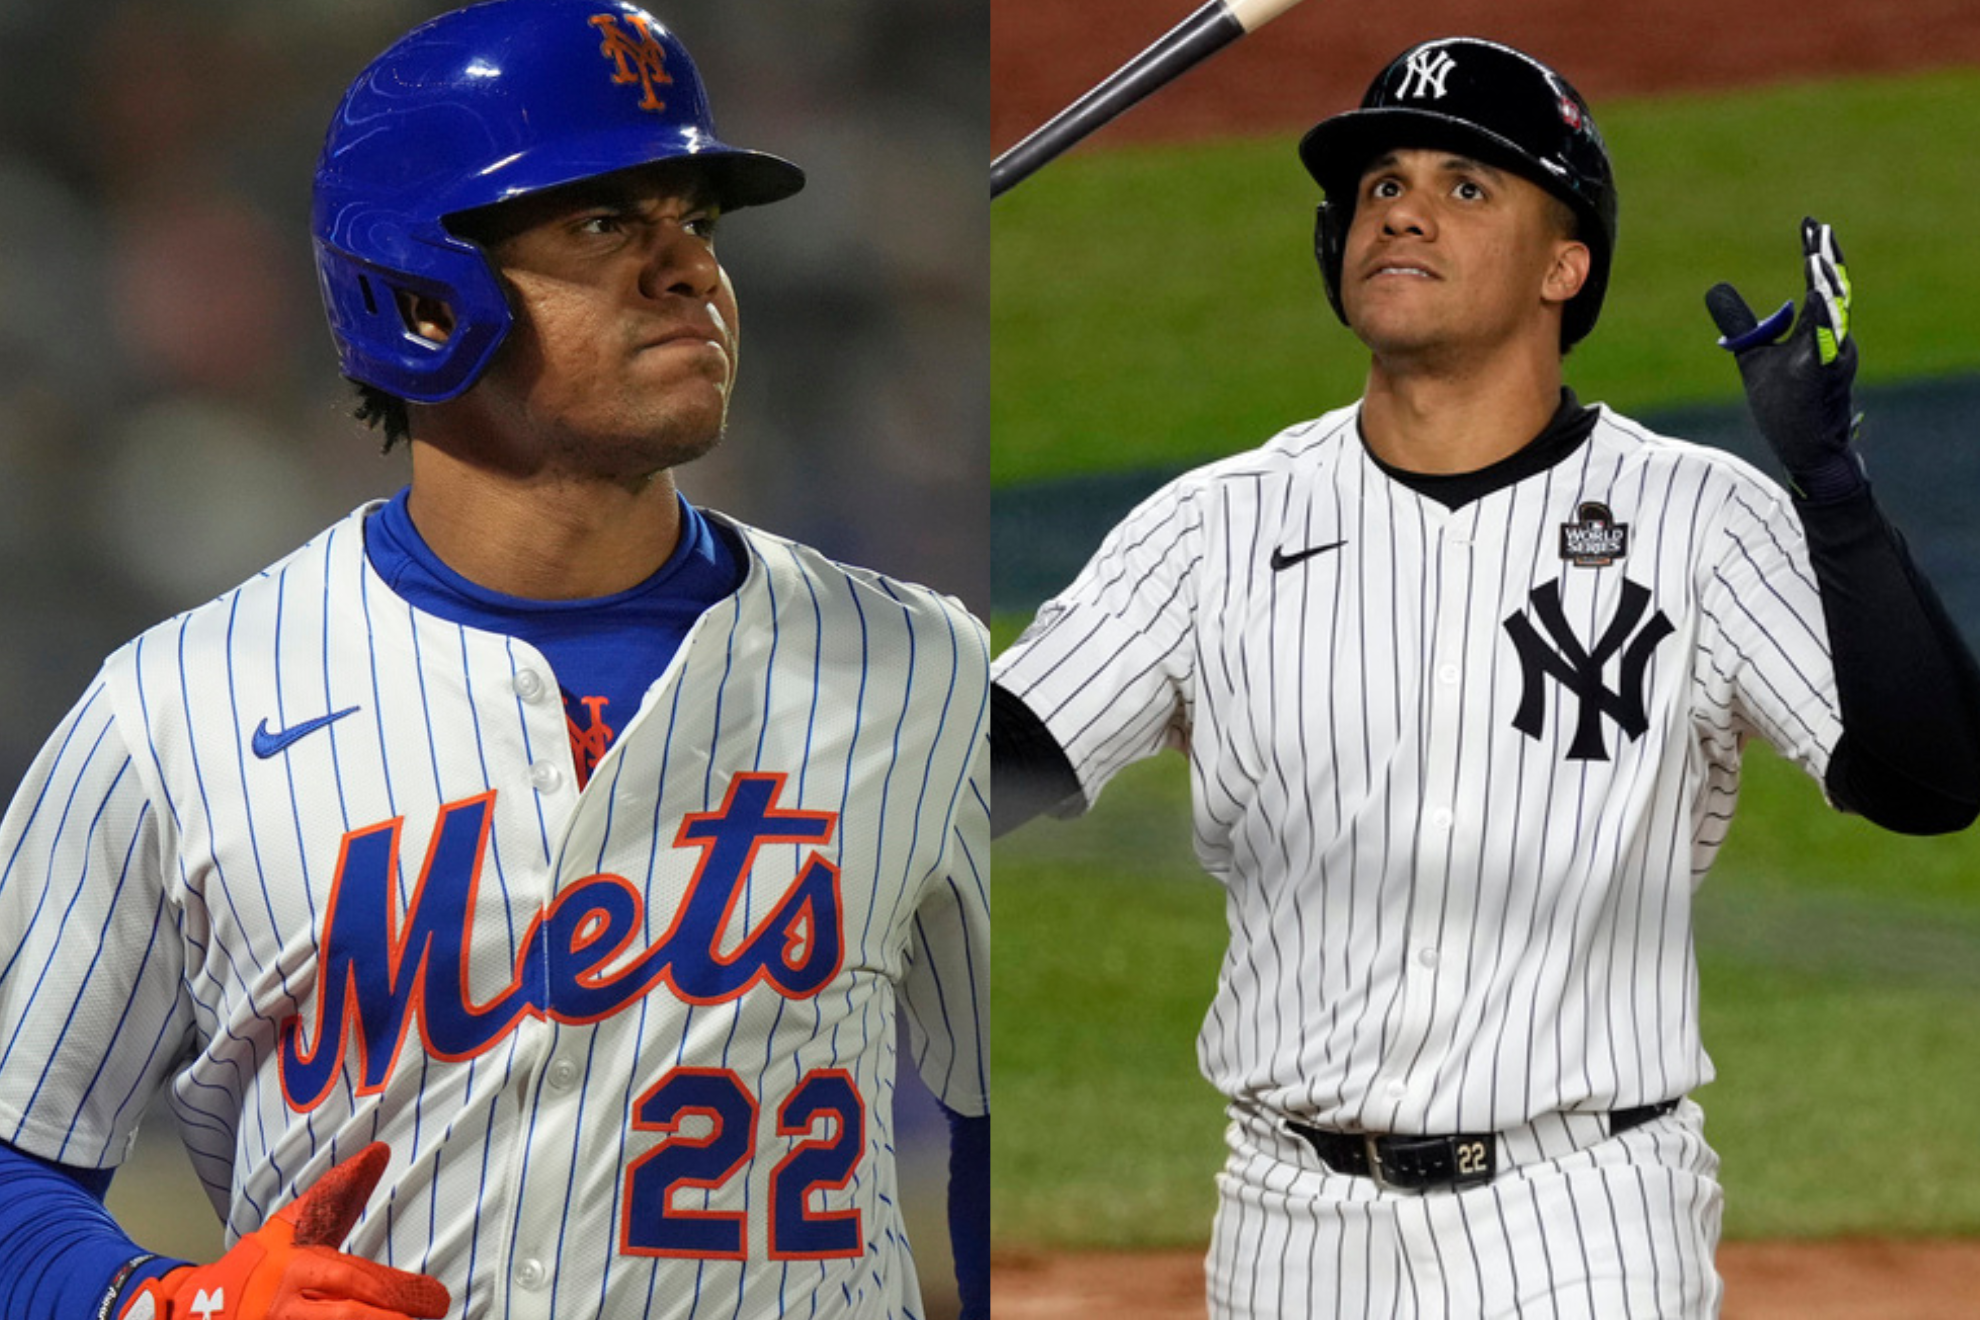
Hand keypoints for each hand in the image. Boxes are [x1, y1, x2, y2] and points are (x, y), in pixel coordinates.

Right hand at [119, 1144, 449, 1319]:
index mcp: (294, 1270)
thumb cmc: (256, 1267)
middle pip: (348, 1318)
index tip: (436, 1299)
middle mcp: (285, 1309)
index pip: (353, 1280)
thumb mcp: (288, 1227)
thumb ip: (336, 1192)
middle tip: (431, 1318)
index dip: (399, 1291)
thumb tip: (378, 1152)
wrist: (192, 1311)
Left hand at [1705, 216, 1865, 500]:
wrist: (1805, 450)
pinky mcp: (1824, 385)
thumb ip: (1741, 323)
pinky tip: (1816, 308)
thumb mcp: (1755, 357)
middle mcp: (1831, 341)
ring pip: (1833, 321)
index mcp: (1817, 332)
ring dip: (1827, 291)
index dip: (1815, 254)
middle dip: (1825, 263)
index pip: (1818, 285)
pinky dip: (1824, 331)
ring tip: (1817, 262)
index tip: (1810, 223)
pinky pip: (1827, 354)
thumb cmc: (1786, 404)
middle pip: (1832, 294)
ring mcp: (1831, 362)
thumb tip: (1715, 287)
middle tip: (1818, 231)